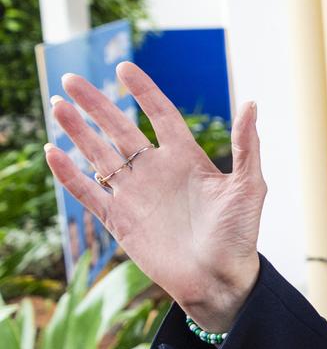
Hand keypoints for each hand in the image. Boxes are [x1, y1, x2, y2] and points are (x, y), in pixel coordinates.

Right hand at [44, 62, 264, 331]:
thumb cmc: (240, 235)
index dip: (143, 92)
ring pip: (100, 155)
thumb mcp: (249, 187)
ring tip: (58, 106)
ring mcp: (136, 195)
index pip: (160, 115)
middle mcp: (158, 172)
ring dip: (78, 131)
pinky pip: (89, 193)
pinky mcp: (119, 221)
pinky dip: (69, 174)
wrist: (220, 280)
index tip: (124, 69)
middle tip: (71, 80)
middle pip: (120, 129)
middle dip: (97, 105)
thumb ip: (247, 145)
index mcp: (188, 159)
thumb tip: (251, 102)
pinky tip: (53, 152)